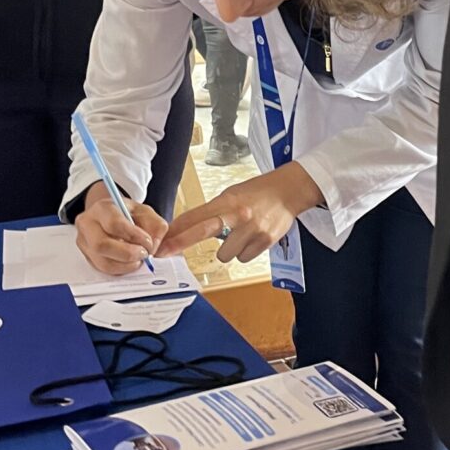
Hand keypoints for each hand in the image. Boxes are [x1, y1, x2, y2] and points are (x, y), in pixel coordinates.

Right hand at [74, 182, 168, 274]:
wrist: (113, 216)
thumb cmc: (130, 214)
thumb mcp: (147, 213)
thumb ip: (156, 227)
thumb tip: (153, 249)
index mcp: (102, 208)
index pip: (114, 224)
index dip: (133, 236)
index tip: (148, 242)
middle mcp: (87, 224)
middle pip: (101, 245)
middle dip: (127, 254)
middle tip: (144, 255)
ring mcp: (83, 242)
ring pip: (101, 262)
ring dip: (125, 265)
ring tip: (138, 260)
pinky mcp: (87, 256)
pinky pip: (102, 269)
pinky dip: (119, 269)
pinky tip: (129, 263)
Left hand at [158, 162, 324, 264]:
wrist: (288, 191)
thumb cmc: (257, 192)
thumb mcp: (231, 195)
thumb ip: (212, 211)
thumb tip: (185, 227)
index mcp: (227, 200)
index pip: (195, 216)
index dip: (175, 230)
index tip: (160, 241)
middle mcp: (238, 214)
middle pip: (202, 231)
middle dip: (180, 243)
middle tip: (164, 252)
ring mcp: (251, 229)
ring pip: (224, 254)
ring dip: (228, 249)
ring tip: (239, 236)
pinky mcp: (264, 241)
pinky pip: (243, 258)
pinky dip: (244, 252)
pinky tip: (252, 238)